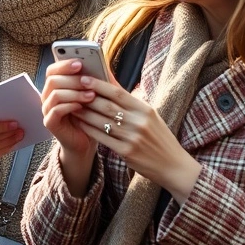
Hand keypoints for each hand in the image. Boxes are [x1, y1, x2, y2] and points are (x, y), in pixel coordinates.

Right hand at [41, 59, 99, 156]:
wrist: (86, 140)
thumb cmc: (89, 115)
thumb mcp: (93, 94)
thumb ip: (94, 80)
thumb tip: (102, 62)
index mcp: (55, 86)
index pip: (53, 69)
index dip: (64, 64)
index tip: (80, 63)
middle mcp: (47, 95)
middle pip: (53, 80)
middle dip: (72, 79)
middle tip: (89, 81)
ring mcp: (47, 109)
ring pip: (55, 94)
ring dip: (74, 93)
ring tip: (91, 95)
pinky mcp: (49, 122)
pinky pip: (56, 110)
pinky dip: (70, 106)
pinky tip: (82, 107)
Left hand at [83, 80, 201, 203]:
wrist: (174, 166)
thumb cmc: (159, 137)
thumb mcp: (150, 115)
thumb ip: (130, 100)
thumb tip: (110, 81)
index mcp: (145, 109)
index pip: (118, 93)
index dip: (98, 85)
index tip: (84, 78)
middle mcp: (139, 121)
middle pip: (106, 106)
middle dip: (86, 97)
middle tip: (71, 90)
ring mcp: (132, 137)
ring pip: (101, 121)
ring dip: (84, 113)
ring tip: (71, 105)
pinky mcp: (126, 152)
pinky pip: (102, 137)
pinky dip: (88, 129)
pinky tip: (79, 123)